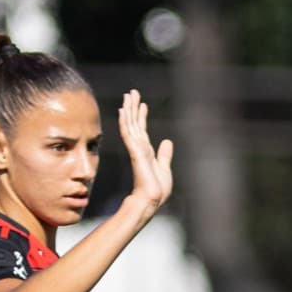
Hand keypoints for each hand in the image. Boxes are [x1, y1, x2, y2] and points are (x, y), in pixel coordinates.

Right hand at [119, 90, 173, 213]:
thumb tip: (167, 141)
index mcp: (146, 151)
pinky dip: (125, 121)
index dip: (141, 115)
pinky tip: (123, 111)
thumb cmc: (157, 188)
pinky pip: (128, 133)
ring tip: (128, 95)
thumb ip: (164, 154)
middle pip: (134, 122)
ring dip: (129, 109)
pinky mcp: (135, 151)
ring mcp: (135, 148)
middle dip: (133, 107)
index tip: (141, 103)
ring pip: (130, 124)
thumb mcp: (164, 167)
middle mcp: (139, 147)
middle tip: (132, 92)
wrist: (152, 199)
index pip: (142, 129)